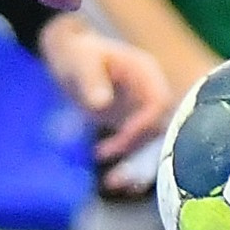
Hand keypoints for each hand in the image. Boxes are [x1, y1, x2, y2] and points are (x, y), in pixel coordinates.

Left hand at [36, 13, 174, 159]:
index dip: (146, 123)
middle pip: (160, 128)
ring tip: (109, 177)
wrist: (69, 55)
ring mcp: (143, 110)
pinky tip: (108, 173)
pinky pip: (135, 147)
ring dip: (133, 162)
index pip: (160, 103)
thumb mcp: (80, 62)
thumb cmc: (75, 53)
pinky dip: (124, 161)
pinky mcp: (132, 124)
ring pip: (149, 143)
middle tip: (114, 163)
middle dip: (141, 149)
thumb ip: (91, 80)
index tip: (123, 136)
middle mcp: (151, 93)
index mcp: (147, 74)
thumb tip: (102, 104)